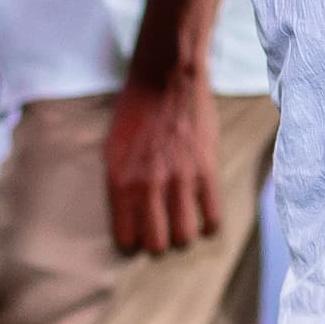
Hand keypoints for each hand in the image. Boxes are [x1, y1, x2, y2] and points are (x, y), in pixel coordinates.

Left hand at [106, 72, 223, 254]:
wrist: (165, 79)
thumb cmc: (134, 112)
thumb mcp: (112, 148)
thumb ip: (119, 183)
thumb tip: (128, 214)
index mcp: (119, 181)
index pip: (125, 238)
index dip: (133, 241)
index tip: (139, 234)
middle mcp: (147, 185)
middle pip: (156, 244)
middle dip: (159, 243)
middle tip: (162, 231)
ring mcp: (178, 179)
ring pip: (184, 236)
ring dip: (184, 235)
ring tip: (183, 225)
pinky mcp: (206, 171)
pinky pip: (213, 218)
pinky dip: (209, 225)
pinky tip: (205, 219)